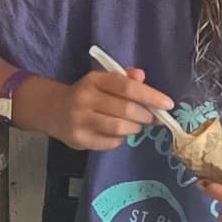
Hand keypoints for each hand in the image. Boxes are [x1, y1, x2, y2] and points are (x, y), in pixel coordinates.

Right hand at [53, 65, 174, 150]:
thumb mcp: (103, 80)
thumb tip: (143, 78)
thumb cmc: (87, 94)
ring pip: (120, 128)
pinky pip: (110, 143)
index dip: (151, 96)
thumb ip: (124, 78)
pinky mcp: (79, 139)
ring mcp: (81, 120)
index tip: (168, 104)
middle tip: (153, 118)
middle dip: (146, 116)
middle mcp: (85, 98)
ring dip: (135, 128)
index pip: (127, 87)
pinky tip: (119, 134)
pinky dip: (121, 140)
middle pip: (126, 110)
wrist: (54, 110)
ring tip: (136, 125)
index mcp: (94, 80)